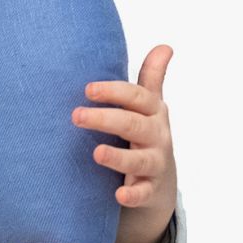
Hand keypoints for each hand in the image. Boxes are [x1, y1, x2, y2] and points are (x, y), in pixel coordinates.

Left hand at [71, 44, 177, 220]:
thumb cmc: (145, 133)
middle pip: (134, 124)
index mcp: (153, 112)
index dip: (114, 92)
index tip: (88, 89)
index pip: (137, 97)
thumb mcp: (149, 106)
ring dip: (119, 156)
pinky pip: (143, 193)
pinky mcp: (150, 189)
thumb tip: (165, 46)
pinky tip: (119, 195)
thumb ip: (153, 77)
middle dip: (106, 119)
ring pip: (140, 159)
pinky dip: (133, 194)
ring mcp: (154, 163)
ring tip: (97, 153)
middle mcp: (157, 135)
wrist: (159, 181)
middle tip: (76, 115)